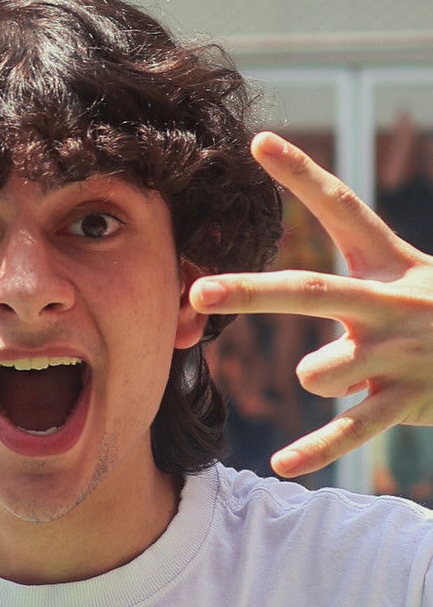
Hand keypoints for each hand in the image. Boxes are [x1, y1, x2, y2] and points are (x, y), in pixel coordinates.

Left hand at [190, 131, 432, 479]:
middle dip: (251, 292)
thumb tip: (293, 268)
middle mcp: (393, 301)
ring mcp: (401, 352)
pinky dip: (316, 449)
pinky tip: (281, 464)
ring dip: (317, 375)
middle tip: (197, 292)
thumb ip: (350, 281)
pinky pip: (351, 429)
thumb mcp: (407, 278)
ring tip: (335, 371)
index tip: (257, 143)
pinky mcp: (408, 399)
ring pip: (325, 369)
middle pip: (312, 292)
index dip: (302, 175)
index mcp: (390, 263)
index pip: (342, 207)